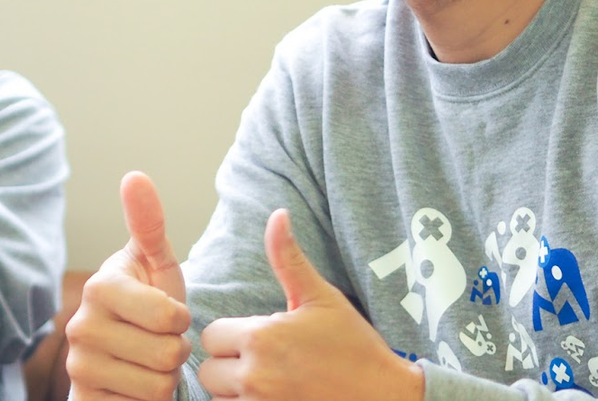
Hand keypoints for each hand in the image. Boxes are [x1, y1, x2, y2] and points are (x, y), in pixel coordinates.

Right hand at [66, 171, 191, 399]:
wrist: (127, 358)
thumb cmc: (149, 305)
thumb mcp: (155, 263)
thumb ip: (149, 223)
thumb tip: (134, 175)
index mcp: (99, 287)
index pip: (168, 315)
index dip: (181, 319)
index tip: (170, 314)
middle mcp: (80, 327)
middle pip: (166, 353)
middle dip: (175, 352)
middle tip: (159, 343)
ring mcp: (79, 368)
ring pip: (157, 385)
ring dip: (165, 379)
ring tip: (150, 363)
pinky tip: (135, 387)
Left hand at [197, 209, 422, 399]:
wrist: (387, 398)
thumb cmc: (354, 347)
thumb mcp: (321, 298)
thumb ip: (288, 259)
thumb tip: (278, 214)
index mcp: (261, 338)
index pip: (211, 336)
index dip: (231, 336)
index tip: (259, 339)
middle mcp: (255, 377)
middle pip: (210, 372)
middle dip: (230, 367)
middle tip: (264, 363)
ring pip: (221, 400)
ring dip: (237, 394)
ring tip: (270, 384)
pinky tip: (274, 400)